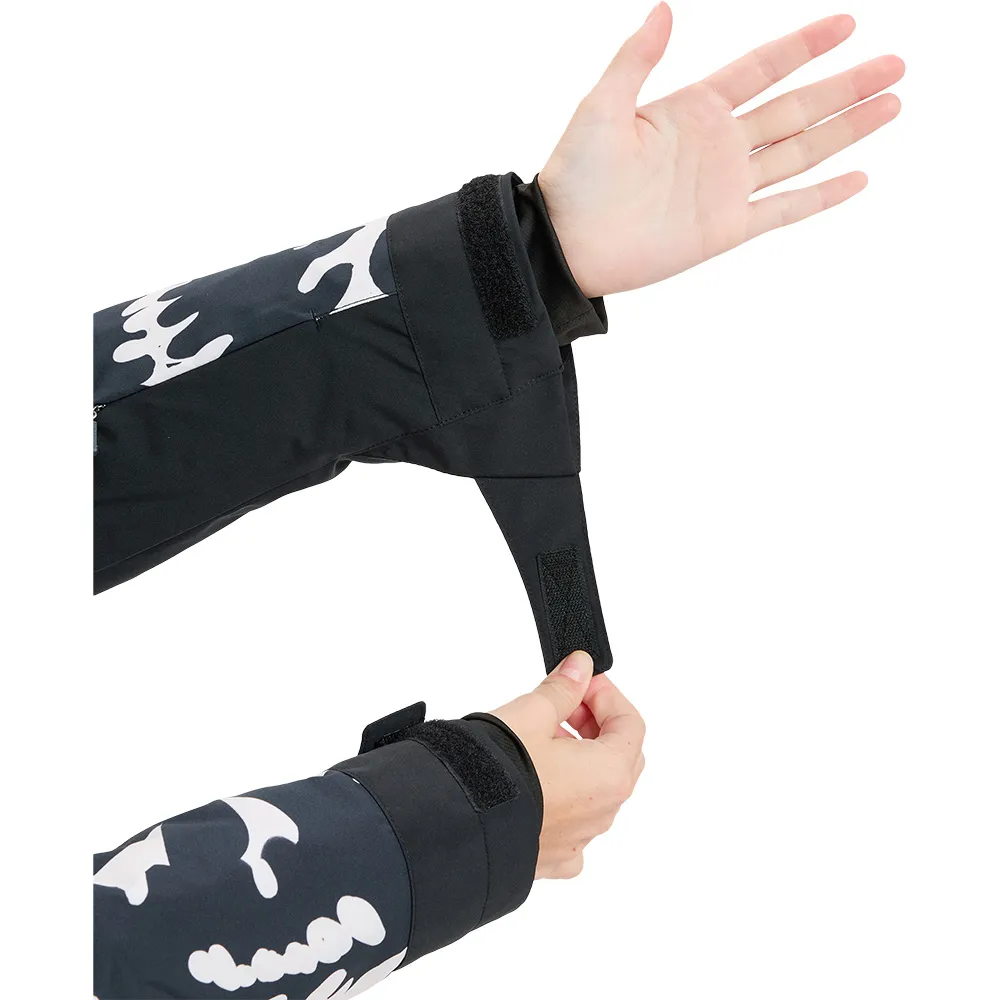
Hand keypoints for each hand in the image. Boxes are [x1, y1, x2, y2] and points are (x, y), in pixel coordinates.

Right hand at [491, 651, 645, 878]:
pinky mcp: (554, 856)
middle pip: (620, 757)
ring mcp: (580, 839)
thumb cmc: (496, 772)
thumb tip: (579, 668)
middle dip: (596, 725)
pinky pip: (572, 825)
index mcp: (610, 774)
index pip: (630, 723)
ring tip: (541, 741)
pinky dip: (563, 800)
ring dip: (580, 760)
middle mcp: (603, 812)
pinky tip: (537, 784)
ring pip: (597, 791)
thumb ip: (563, 688)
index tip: (580, 682)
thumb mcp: (531, 713)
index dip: (606, 695)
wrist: (456, 822)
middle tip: (565, 706)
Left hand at [539, 5, 904, 296]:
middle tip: (896, 64)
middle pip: (797, 107)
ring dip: (847, 130)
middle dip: (846, 86)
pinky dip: (822, 197)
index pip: (762, 68)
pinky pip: (785, 210)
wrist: (568, 244)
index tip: (848, 24)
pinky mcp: (727, 228)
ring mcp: (727, 187)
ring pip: (801, 152)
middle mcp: (719, 144)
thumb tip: (665, 9)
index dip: (805, 45)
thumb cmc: (574, 175)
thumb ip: (635, 60)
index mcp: (694, 108)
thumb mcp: (600, 107)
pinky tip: (857, 179)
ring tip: (892, 105)